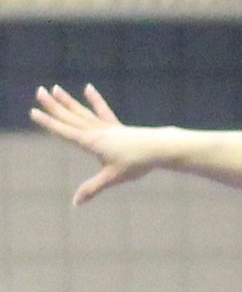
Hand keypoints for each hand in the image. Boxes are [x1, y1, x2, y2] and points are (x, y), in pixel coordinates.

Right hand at [30, 84, 165, 203]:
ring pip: (82, 112)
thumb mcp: (112, 178)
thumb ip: (92, 189)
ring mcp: (106, 127)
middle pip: (70, 116)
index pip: (64, 131)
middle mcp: (96, 131)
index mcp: (92, 142)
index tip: (33, 112)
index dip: (48, 122)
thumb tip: (75, 203)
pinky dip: (95, 100)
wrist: (158, 149)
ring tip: (55, 88)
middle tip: (38, 91)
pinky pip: (102, 111)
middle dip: (53, 105)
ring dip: (67, 101)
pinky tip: (88, 88)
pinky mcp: (117, 127)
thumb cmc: (136, 164)